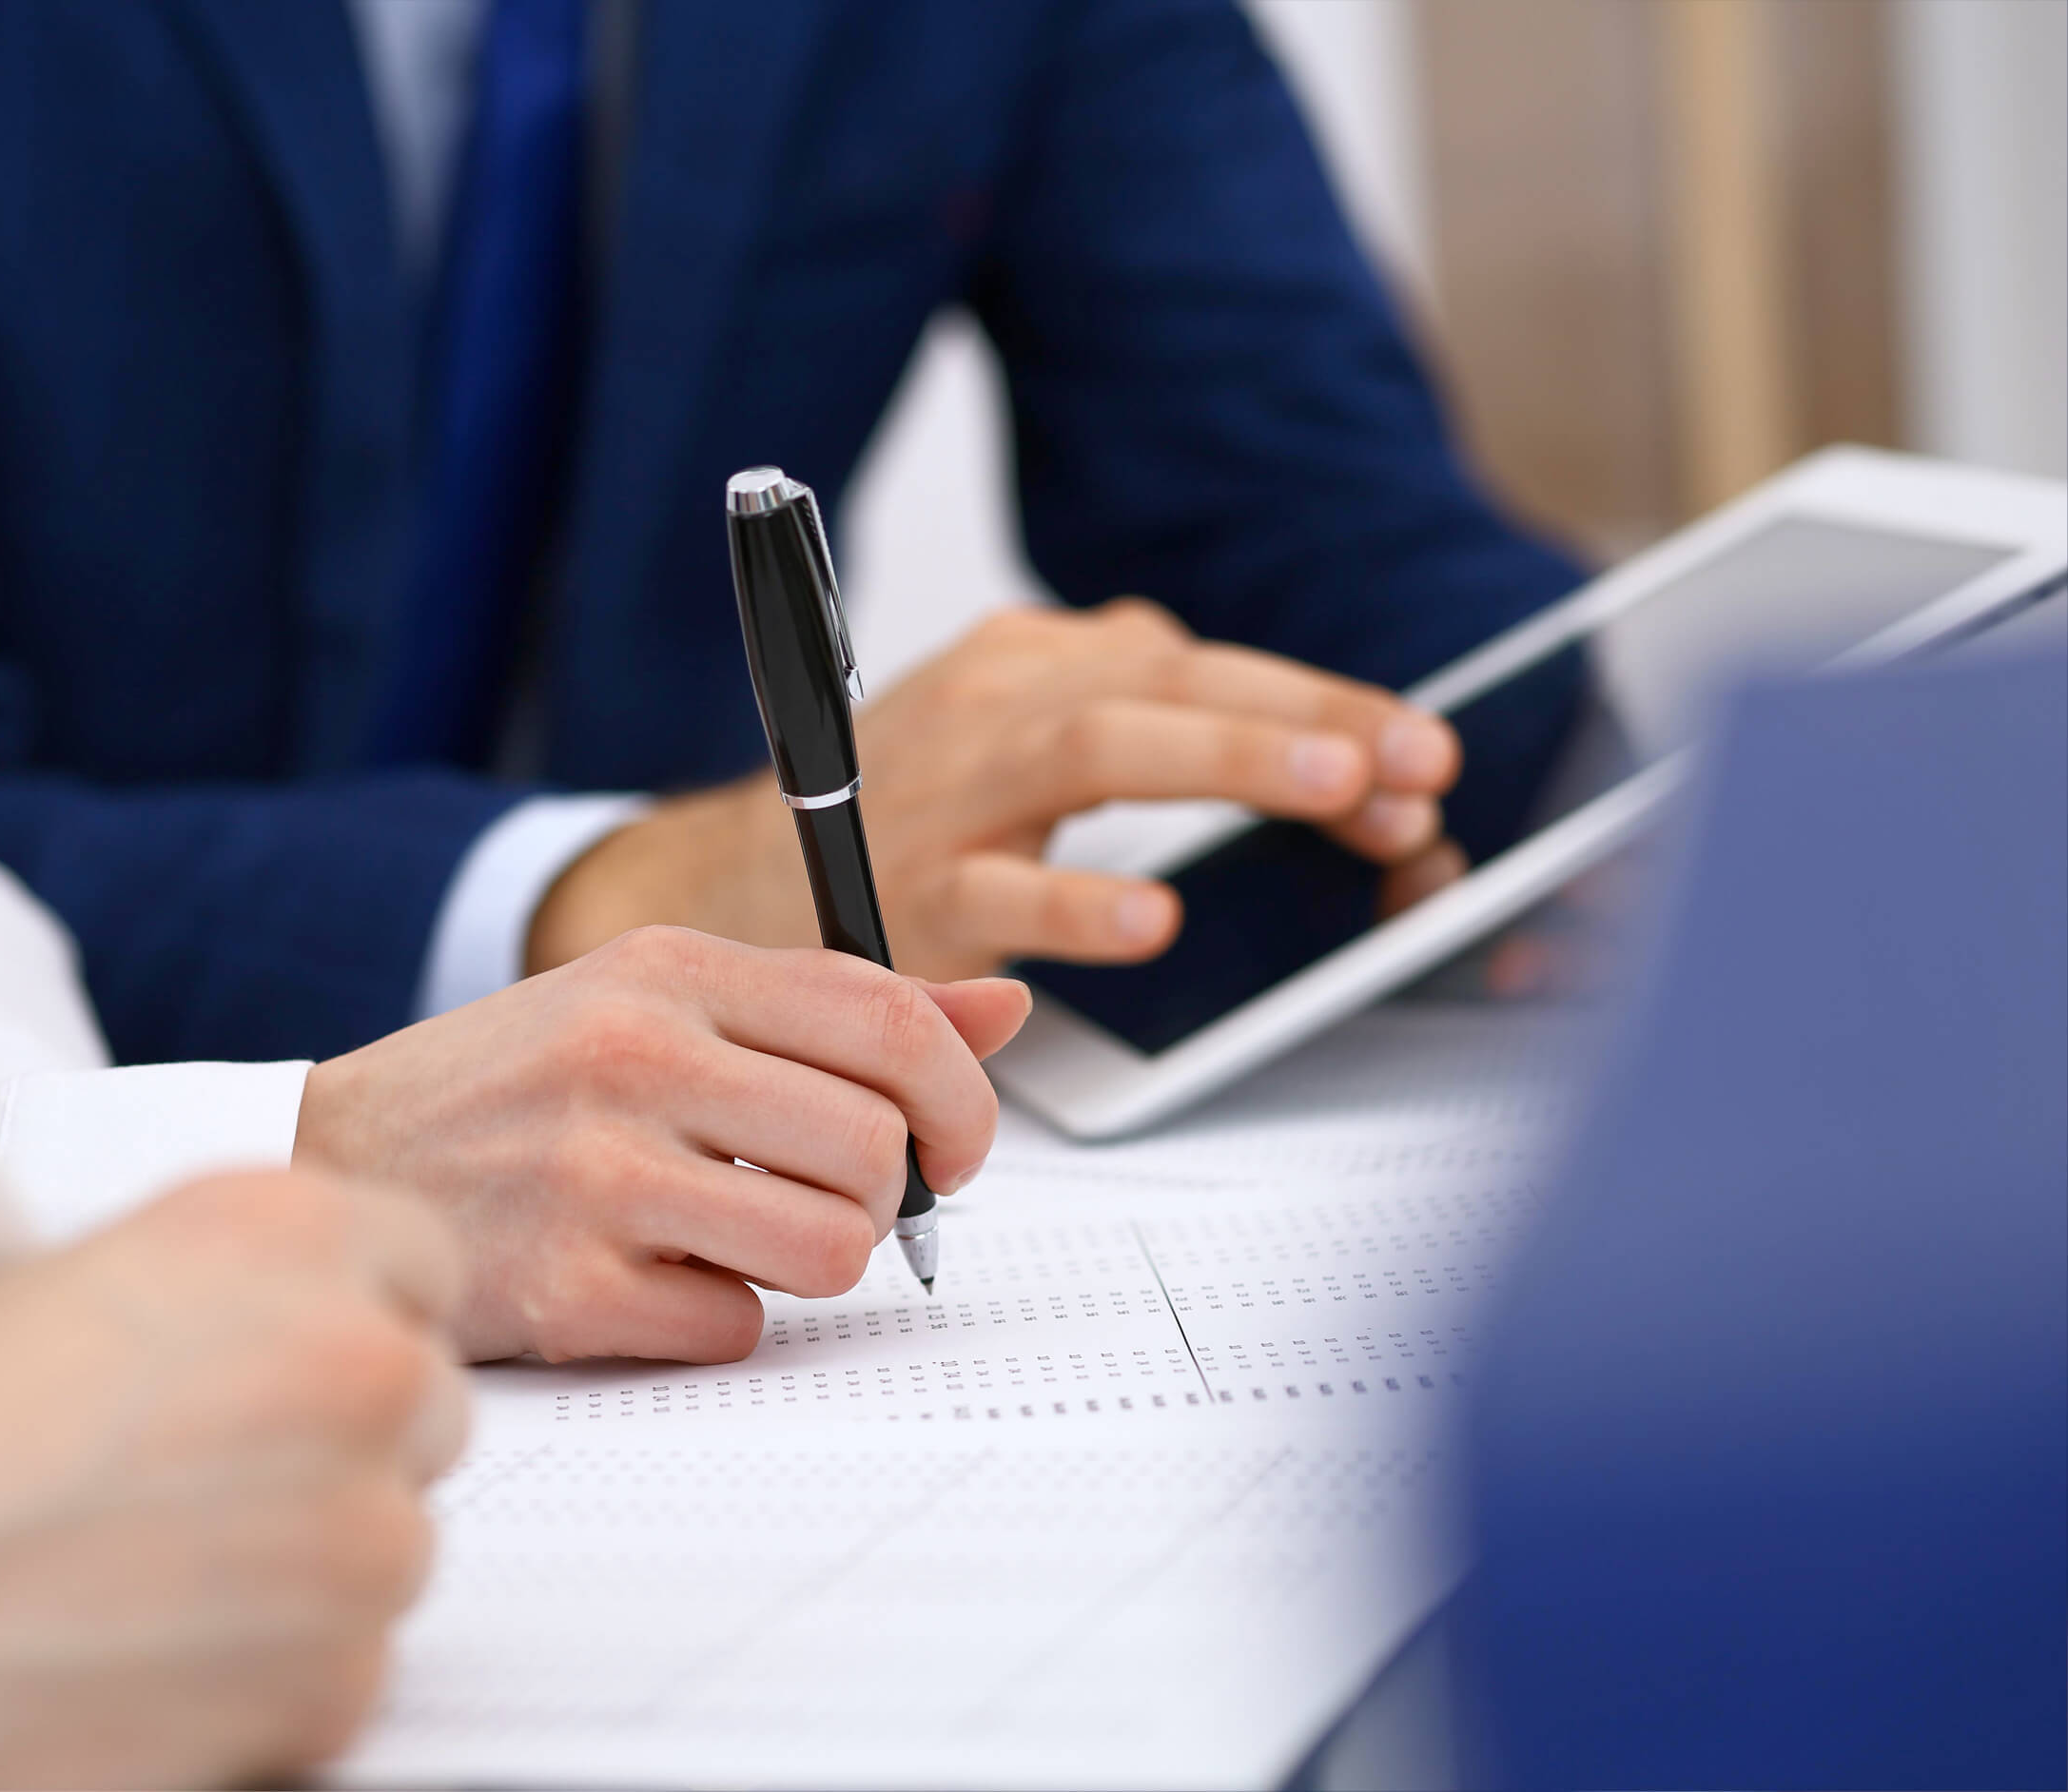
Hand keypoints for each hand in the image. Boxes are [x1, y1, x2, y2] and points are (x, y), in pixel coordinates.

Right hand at [294, 926, 1030, 1364]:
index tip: (958, 1146)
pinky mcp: (566, 1289)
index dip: (962, 1094)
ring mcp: (596, 1174)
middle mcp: (634, 1056)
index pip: (888, 1016)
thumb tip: (1000, 1010)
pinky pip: (734, 1328)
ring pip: (831, 1246)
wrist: (334, 1160)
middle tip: (826, 1200)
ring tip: (737, 1237)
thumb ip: (827, 1007)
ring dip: (809, 1262)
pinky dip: (712, 1319)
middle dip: (881, 1195)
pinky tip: (648, 1277)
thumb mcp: (655, 1001)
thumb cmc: (512, 1086)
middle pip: (875, 1145)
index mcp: (668, 970)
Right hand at [530, 600, 1465, 980]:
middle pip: (1161, 680)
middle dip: (1300, 714)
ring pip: (1094, 748)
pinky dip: (1077, 903)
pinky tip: (1152, 920)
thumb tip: (1300, 721)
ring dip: (1228, 760)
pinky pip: (998, 891)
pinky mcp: (906, 892)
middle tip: (1414, 758)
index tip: (1419, 749)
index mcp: (1028, 665)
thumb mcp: (1010, 729)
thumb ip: (1132, 707)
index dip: (1316, 700)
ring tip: (1337, 788)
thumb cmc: (896, 813)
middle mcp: (992, 708)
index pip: (1193, 661)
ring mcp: (945, 795)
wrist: (727, 884)